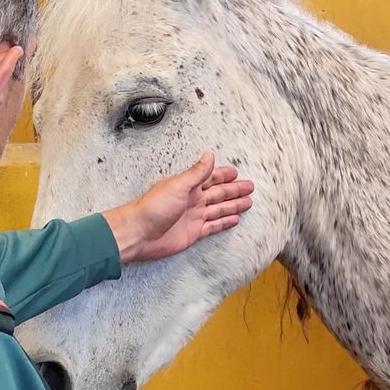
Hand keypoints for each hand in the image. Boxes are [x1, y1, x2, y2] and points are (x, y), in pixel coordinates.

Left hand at [103, 152, 254, 264]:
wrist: (139, 233)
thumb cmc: (153, 208)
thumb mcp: (178, 186)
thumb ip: (196, 173)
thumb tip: (209, 156)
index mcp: (188, 186)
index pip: (211, 178)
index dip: (223, 175)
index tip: (236, 173)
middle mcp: (192, 200)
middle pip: (219, 193)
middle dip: (234, 190)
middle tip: (250, 187)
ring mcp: (194, 216)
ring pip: (219, 209)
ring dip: (233, 205)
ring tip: (248, 202)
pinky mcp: (194, 232)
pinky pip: (214, 225)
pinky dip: (225, 222)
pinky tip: (234, 219)